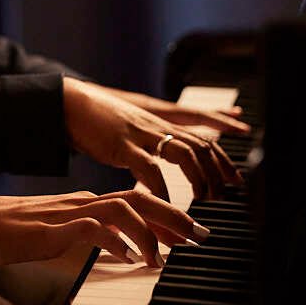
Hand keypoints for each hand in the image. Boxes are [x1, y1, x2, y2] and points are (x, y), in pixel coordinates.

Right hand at [0, 188, 207, 268]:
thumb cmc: (12, 232)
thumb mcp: (59, 232)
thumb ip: (88, 235)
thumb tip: (117, 248)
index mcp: (84, 202)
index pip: (136, 199)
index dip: (167, 213)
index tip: (189, 231)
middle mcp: (83, 202)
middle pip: (140, 199)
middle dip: (174, 217)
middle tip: (199, 236)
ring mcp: (71, 212)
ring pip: (124, 209)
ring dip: (151, 231)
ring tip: (167, 254)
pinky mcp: (58, 228)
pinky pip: (96, 230)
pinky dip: (118, 243)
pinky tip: (128, 258)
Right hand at [62, 78, 242, 200]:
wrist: (68, 103)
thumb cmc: (96, 123)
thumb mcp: (128, 136)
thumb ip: (144, 152)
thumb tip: (153, 177)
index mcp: (159, 126)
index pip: (202, 139)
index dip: (223, 159)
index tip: (237, 179)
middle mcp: (156, 127)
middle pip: (201, 145)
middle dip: (218, 171)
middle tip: (223, 196)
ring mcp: (141, 134)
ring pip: (184, 153)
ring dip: (198, 178)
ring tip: (201, 200)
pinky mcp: (121, 144)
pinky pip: (149, 167)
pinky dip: (160, 187)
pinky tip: (163, 202)